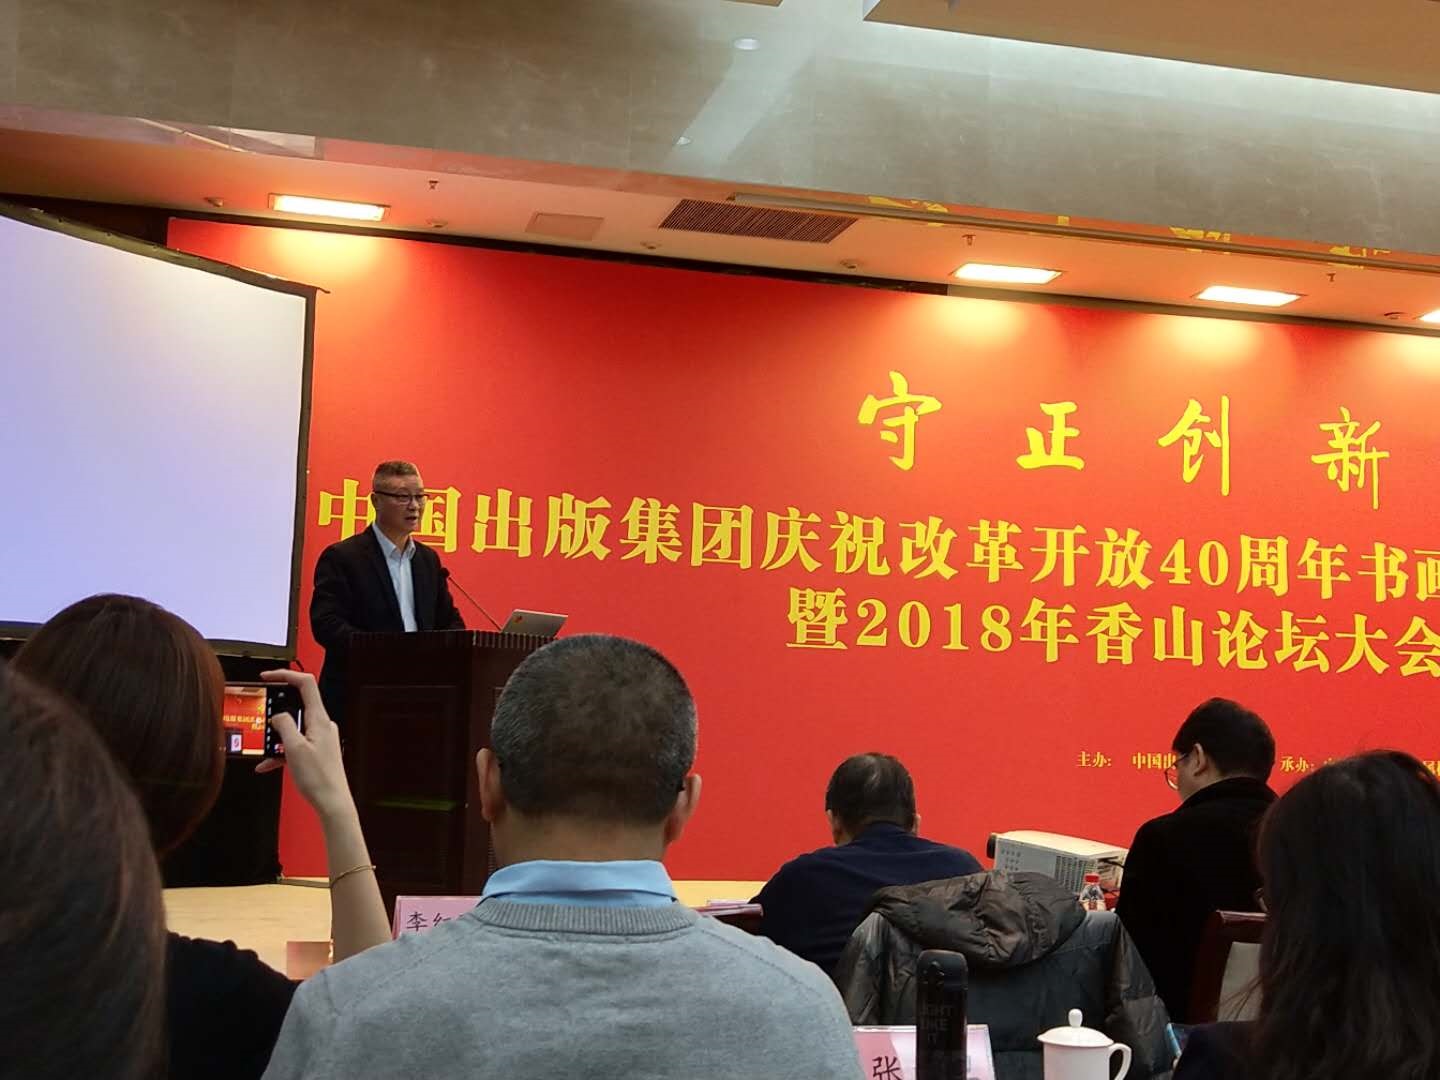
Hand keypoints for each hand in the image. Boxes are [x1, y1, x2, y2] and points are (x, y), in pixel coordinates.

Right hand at [255, 669, 355, 822]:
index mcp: (319, 719)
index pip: (306, 684)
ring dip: (277, 737)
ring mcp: (320, 738)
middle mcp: (322, 725)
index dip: (286, 675)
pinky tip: (267, 764)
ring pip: (294, 729)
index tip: (267, 677)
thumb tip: (278, 715)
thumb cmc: (318, 777)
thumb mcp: (293, 748)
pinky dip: (281, 752)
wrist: (332, 802)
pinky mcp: (317, 751)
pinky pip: (296, 745)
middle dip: (276, 712)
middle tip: (261, 719)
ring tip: (264, 748)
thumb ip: (284, 726)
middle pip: (297, 706)